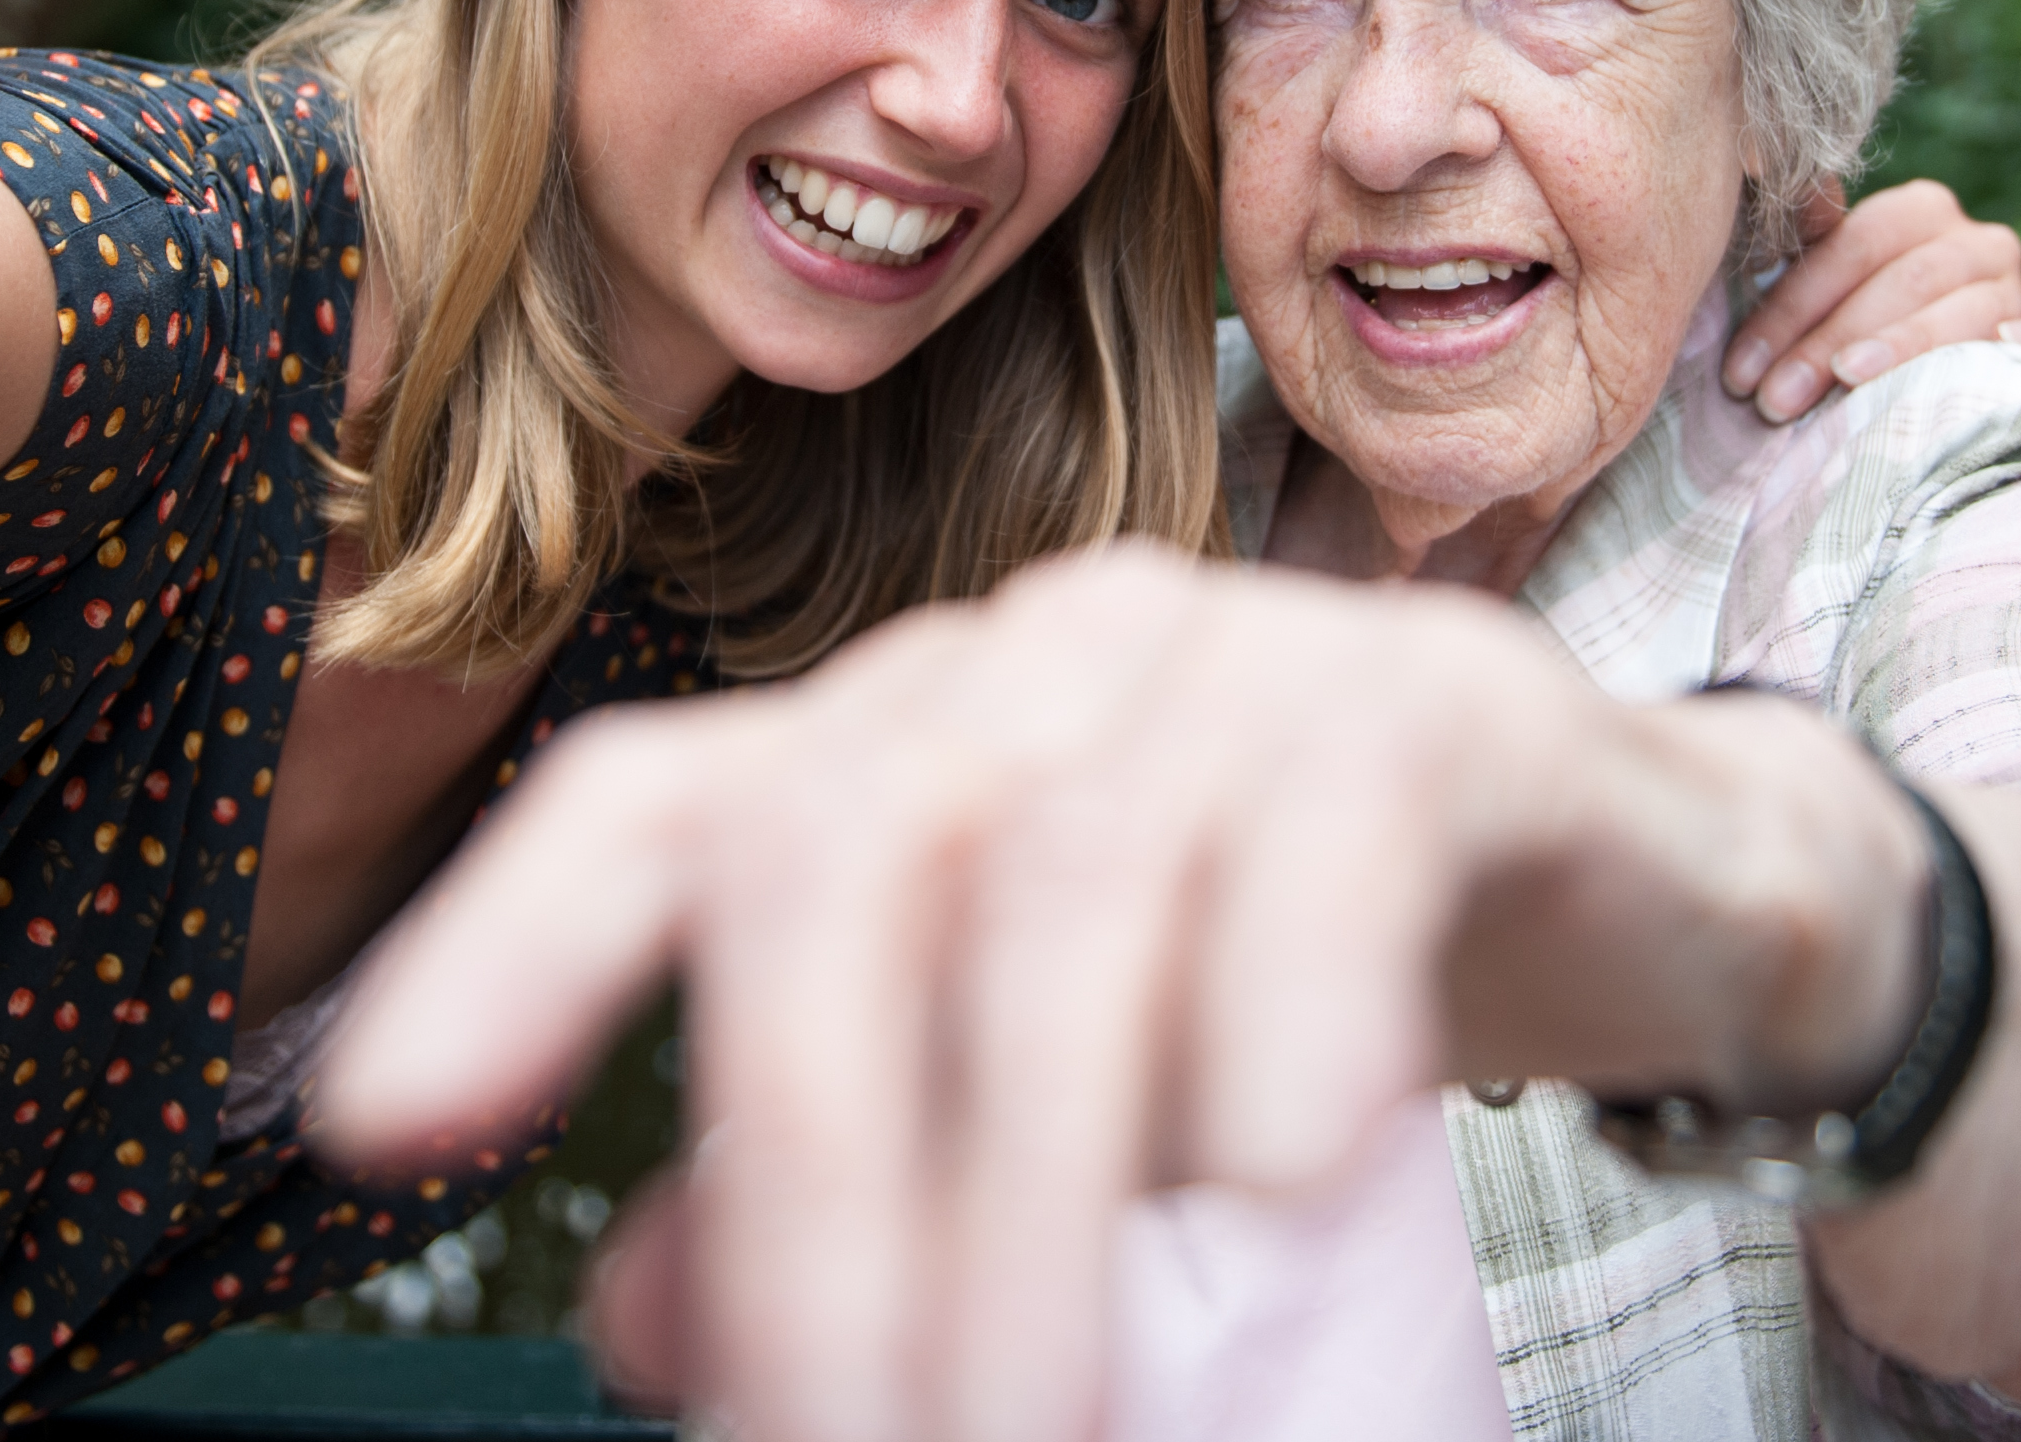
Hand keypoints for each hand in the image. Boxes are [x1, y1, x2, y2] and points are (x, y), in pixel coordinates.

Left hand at [303, 546, 1929, 1441]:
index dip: (504, 949)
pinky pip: (1322, 833)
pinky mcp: (1437, 702)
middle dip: (810, 1194)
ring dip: (1030, 1195)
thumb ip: (842, 1194)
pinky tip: (1259, 1193)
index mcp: (902, 743)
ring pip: (1061, 887)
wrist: (1649, 889)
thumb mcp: (1051, 1123)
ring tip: (1045, 1427)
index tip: (371, 1134)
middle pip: (837, 867)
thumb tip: (651, 1319)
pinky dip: (1276, 1014)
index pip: (658, 804)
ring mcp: (1230, 655)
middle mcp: (1030, 661)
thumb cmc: (1306, 1007)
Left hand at [1722, 178, 2020, 422]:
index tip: (1739, 372)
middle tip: (1775, 402)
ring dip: (1905, 346)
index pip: (1853, 247)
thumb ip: (1794, 260)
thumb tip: (1741, 210)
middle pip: (1904, 280)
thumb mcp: (1822, 294)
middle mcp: (1977, 242)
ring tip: (1850, 382)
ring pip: (1969, 308)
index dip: (1791, 309)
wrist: (1927, 372)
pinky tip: (2001, 349)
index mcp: (1919, 213)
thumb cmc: (1849, 336)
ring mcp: (2020, 291)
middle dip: (1831, 341)